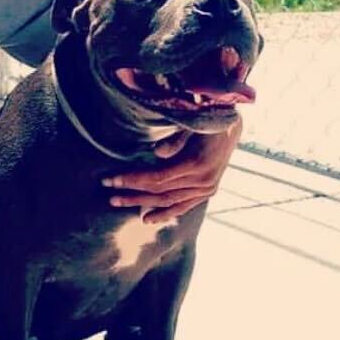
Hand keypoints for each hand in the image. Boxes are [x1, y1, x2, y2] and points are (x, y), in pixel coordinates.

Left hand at [103, 116, 241, 224]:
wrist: (230, 126)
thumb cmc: (204, 121)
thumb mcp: (190, 125)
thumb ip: (175, 140)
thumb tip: (157, 153)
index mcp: (196, 164)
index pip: (157, 178)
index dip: (133, 180)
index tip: (111, 180)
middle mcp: (202, 181)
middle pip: (159, 192)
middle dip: (132, 193)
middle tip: (110, 194)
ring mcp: (206, 189)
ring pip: (168, 201)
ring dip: (143, 203)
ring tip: (119, 203)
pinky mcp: (207, 192)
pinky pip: (184, 206)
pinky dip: (165, 213)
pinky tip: (147, 219)